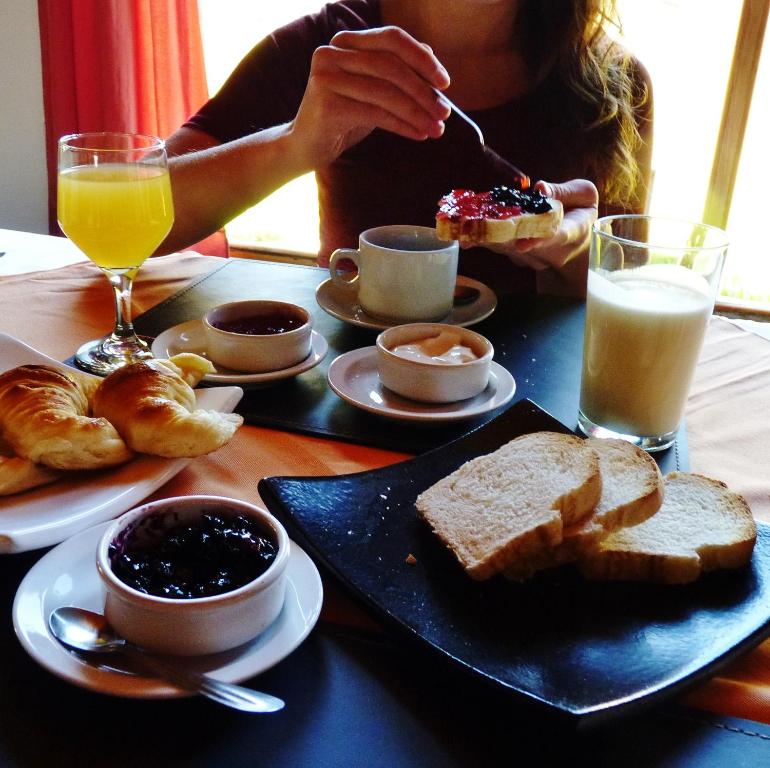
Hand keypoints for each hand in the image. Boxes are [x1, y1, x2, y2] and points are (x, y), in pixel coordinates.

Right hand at [288, 27, 450, 168]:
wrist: (305, 146)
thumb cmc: (343, 117)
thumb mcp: (371, 89)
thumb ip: (393, 70)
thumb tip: (430, 52)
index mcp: (345, 42)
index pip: (392, 39)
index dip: (422, 58)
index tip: (446, 82)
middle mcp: (332, 53)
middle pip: (390, 66)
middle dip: (423, 91)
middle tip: (444, 113)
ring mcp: (326, 78)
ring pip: (385, 92)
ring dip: (417, 112)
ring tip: (436, 129)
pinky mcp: (327, 106)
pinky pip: (375, 114)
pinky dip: (402, 125)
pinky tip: (418, 135)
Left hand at [473, 179, 598, 271]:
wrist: (576, 245)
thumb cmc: (580, 214)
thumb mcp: (585, 196)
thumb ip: (565, 191)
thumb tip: (540, 188)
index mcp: (570, 232)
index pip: (553, 238)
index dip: (536, 242)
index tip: (521, 245)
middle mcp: (547, 250)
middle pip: (518, 245)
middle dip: (494, 236)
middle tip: (472, 230)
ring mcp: (530, 256)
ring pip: (503, 247)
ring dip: (481, 235)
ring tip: (460, 225)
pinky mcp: (515, 255)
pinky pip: (496, 244)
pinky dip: (480, 234)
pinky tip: (461, 224)